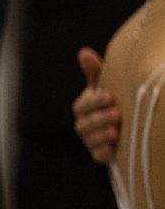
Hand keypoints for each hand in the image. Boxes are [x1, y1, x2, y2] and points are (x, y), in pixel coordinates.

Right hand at [72, 46, 118, 164]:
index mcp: (83, 108)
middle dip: (100, 119)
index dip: (94, 101)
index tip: (110, 96)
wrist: (127, 124)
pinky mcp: (101, 154)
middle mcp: (84, 124)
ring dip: (101, 136)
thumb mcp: (106, 85)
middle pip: (84, 124)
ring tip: (116, 131)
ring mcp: (91, 140)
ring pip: (90, 140)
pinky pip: (97, 156)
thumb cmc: (114, 101)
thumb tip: (84, 52)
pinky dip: (103, 153)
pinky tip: (113, 148)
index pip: (82, 105)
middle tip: (118, 114)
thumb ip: (95, 72)